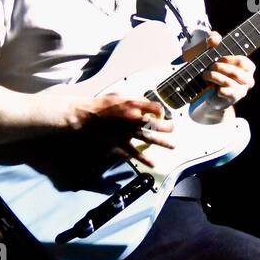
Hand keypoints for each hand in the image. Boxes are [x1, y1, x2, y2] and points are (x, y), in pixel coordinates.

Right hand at [44, 87, 174, 166]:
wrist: (86, 117)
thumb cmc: (101, 105)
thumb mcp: (118, 96)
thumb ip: (133, 99)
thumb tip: (145, 103)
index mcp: (134, 104)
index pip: (156, 107)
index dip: (161, 111)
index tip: (161, 114)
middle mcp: (134, 118)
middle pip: (157, 123)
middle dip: (167, 127)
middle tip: (173, 128)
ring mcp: (128, 132)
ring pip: (150, 138)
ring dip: (163, 143)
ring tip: (173, 146)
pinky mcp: (121, 142)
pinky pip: (135, 152)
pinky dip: (145, 159)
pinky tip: (154, 164)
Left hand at [183, 30, 255, 104]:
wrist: (208, 92)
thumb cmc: (213, 69)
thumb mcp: (211, 51)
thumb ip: (212, 40)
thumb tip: (214, 40)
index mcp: (248, 67)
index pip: (242, 61)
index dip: (227, 60)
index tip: (217, 59)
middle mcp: (249, 79)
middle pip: (235, 72)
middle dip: (219, 68)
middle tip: (210, 67)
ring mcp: (242, 90)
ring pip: (228, 82)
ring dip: (214, 77)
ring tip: (206, 75)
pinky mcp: (234, 99)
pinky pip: (226, 93)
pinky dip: (218, 89)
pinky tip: (213, 88)